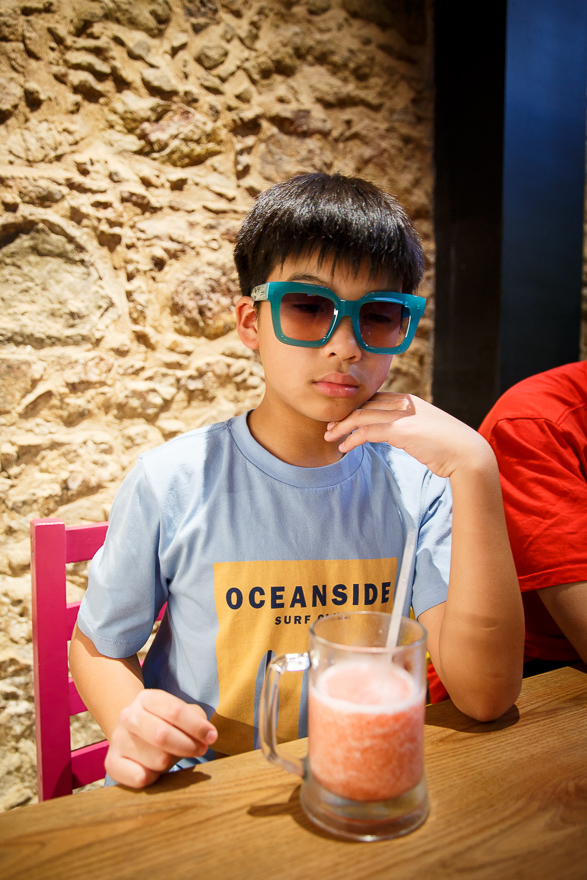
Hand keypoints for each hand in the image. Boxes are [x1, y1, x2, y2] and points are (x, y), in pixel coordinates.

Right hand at [105, 689, 217, 787]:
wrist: (132, 734)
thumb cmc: (166, 724)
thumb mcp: (182, 714)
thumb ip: (197, 719)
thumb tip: (207, 736)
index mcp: (146, 698)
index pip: (174, 710)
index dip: (197, 726)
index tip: (212, 737)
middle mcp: (128, 716)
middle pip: (162, 735)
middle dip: (188, 746)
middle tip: (200, 750)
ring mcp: (117, 739)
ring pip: (156, 760)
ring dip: (172, 761)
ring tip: (172, 756)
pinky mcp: (112, 763)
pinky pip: (141, 778)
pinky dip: (155, 777)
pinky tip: (154, 768)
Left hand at [324, 392, 491, 478]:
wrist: (468, 453)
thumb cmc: (450, 447)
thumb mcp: (428, 430)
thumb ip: (412, 428)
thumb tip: (402, 436)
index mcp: (411, 401)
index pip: (376, 399)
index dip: (357, 407)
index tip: (344, 418)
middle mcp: (405, 404)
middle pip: (365, 404)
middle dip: (344, 415)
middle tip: (329, 427)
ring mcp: (403, 416)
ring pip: (361, 416)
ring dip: (342, 427)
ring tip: (329, 437)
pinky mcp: (401, 431)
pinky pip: (367, 432)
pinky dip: (352, 439)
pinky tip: (343, 448)